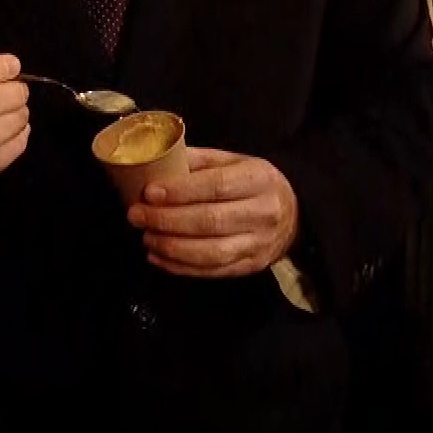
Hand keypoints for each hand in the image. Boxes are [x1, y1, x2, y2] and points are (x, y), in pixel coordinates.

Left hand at [128, 149, 298, 277]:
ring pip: (211, 252)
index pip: (216, 186)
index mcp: (258, 180)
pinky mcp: (251, 266)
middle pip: (210, 221)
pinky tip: (158, 257)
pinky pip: (212, 271)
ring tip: (146, 237)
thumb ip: (198, 161)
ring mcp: (259, 244)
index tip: (149, 192)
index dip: (180, 191)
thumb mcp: (234, 161)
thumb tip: (157, 162)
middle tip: (136, 216)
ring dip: (171, 247)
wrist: (295, 213)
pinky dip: (180, 267)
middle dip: (167, 220)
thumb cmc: (253, 183)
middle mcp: (263, 213)